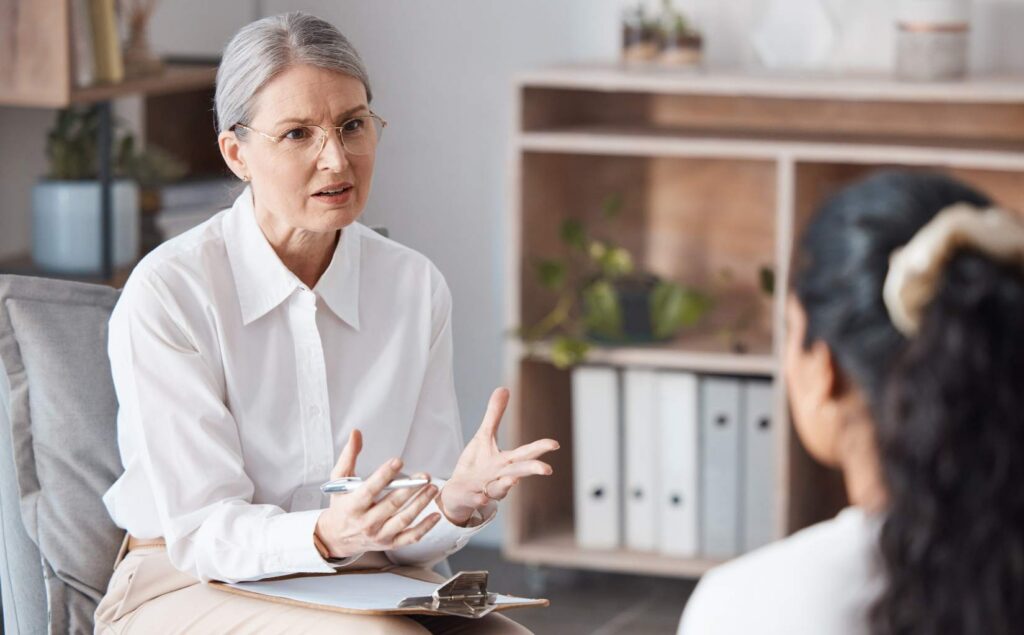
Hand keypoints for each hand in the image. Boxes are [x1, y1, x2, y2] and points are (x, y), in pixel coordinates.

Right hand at [314, 430, 440, 558]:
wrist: (336, 537)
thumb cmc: (341, 505)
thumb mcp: (339, 480)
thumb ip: (349, 456)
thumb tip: (356, 433)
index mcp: (353, 506)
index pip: (370, 489)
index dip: (384, 475)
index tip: (398, 461)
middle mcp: (366, 522)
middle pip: (391, 504)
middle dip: (410, 489)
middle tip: (425, 475)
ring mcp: (379, 535)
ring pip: (403, 520)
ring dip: (420, 504)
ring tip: (433, 488)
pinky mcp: (389, 543)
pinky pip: (410, 537)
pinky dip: (425, 527)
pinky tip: (436, 516)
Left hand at [439, 388, 559, 525]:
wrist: (458, 491)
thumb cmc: (476, 463)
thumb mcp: (484, 436)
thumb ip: (495, 415)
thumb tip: (504, 389)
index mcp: (505, 461)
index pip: (525, 453)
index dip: (539, 448)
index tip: (554, 444)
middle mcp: (500, 476)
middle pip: (518, 472)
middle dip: (532, 469)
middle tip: (547, 469)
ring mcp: (486, 488)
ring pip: (500, 489)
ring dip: (506, 485)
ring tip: (512, 480)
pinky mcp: (471, 497)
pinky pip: (477, 500)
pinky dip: (480, 500)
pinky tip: (482, 498)